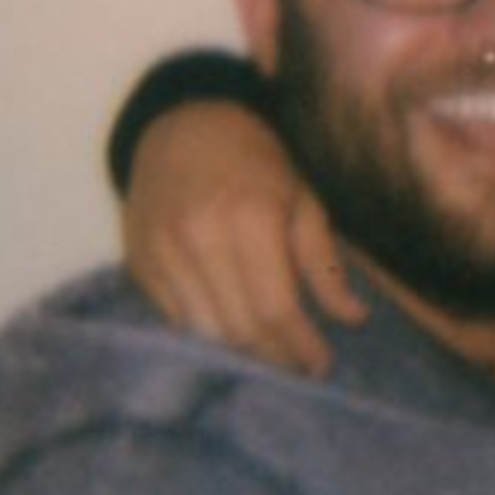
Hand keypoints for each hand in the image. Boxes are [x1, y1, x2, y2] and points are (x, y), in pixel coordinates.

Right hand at [122, 100, 362, 378]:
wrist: (182, 127)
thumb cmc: (257, 165)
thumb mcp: (304, 202)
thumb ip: (325, 264)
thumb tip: (354, 319)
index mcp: (250, 220)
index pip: (276, 308)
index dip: (301, 346)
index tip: (321, 366)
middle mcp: (200, 237)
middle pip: (240, 328)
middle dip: (276, 358)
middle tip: (299, 367)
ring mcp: (163, 251)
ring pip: (206, 331)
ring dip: (241, 354)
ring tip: (271, 357)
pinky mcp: (140, 261)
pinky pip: (175, 319)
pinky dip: (207, 335)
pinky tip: (233, 336)